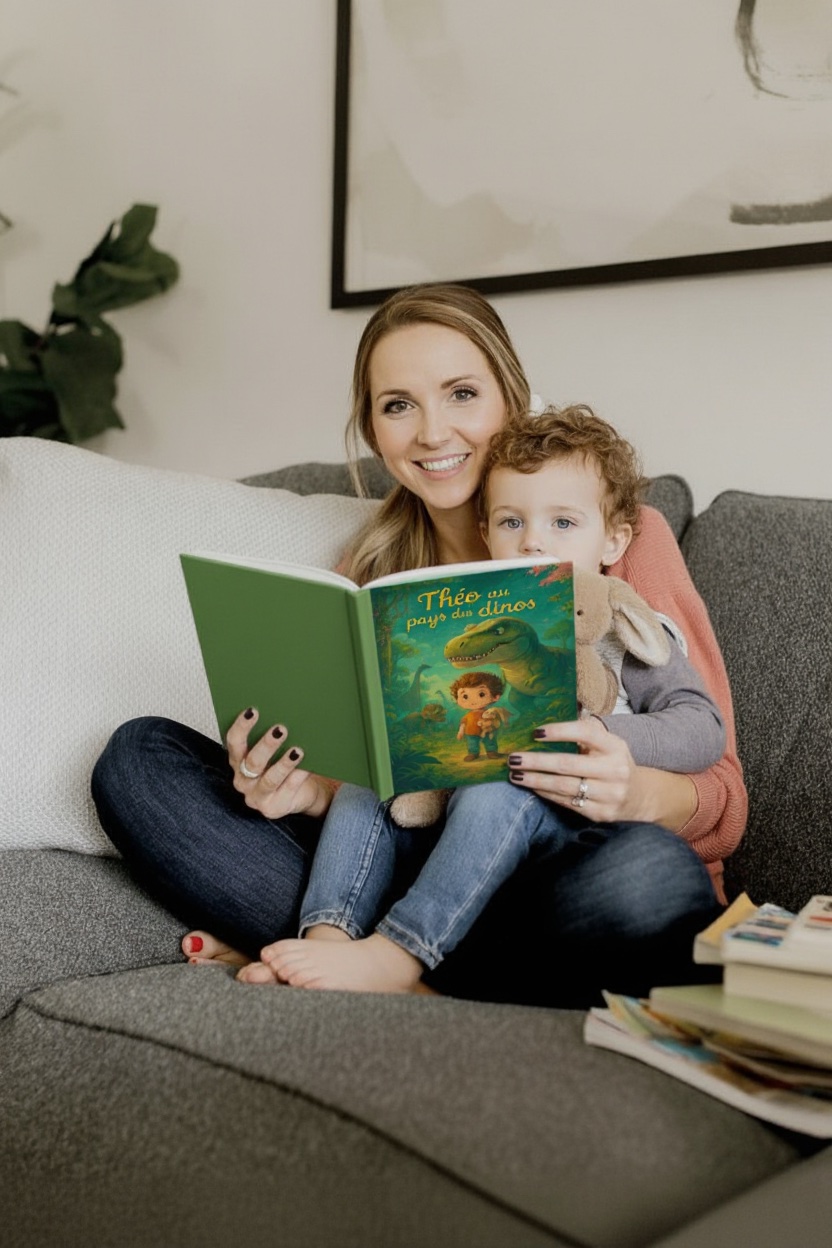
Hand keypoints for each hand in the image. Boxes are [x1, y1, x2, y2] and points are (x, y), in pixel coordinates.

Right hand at [226, 708, 332, 819]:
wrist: (300, 794)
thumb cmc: (283, 767)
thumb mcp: (272, 753)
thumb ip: (271, 737)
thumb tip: (286, 711)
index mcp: (238, 762)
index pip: (234, 743)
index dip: (241, 727)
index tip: (253, 711)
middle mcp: (243, 781)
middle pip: (252, 762)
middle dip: (267, 745)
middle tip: (281, 729)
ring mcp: (257, 797)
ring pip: (270, 779)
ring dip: (284, 763)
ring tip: (297, 750)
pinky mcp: (273, 808)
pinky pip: (289, 788)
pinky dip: (299, 775)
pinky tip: (309, 765)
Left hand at [508, 717, 644, 823]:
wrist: (639, 797)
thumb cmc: (613, 763)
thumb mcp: (608, 745)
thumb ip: (585, 734)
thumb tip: (546, 727)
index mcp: (615, 746)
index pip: (585, 733)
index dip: (560, 731)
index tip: (535, 732)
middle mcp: (614, 770)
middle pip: (567, 764)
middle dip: (536, 761)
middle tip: (513, 758)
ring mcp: (609, 794)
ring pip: (563, 786)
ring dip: (535, 780)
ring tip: (515, 775)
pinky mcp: (601, 813)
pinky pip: (567, 803)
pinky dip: (546, 794)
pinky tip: (532, 787)